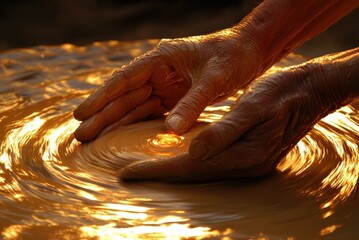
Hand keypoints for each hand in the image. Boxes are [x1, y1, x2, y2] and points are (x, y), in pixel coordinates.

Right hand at [73, 28, 262, 141]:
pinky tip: (122, 137)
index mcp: (161, 58)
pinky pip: (151, 112)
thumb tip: (171, 130)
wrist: (250, 52)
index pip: (124, 79)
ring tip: (93, 139)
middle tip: (80, 135)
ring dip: (115, 122)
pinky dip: (137, 125)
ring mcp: (165, 85)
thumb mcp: (214, 79)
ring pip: (134, 106)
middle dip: (102, 115)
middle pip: (124, 96)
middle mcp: (158, 71)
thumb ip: (193, 103)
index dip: (101, 97)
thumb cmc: (232, 57)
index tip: (81, 114)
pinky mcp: (175, 96)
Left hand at [118, 48, 358, 181]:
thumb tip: (193, 152)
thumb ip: (224, 131)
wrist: (308, 94)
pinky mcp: (246, 157)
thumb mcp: (253, 107)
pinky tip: (175, 158)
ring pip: (199, 173)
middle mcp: (244, 167)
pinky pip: (210, 165)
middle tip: (128, 173)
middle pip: (192, 175)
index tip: (129, 172)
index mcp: (244, 156)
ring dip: (171, 171)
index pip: (190, 167)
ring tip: (145, 168)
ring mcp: (246, 165)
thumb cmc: (280, 95)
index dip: (157, 170)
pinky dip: (187, 163)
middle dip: (158, 174)